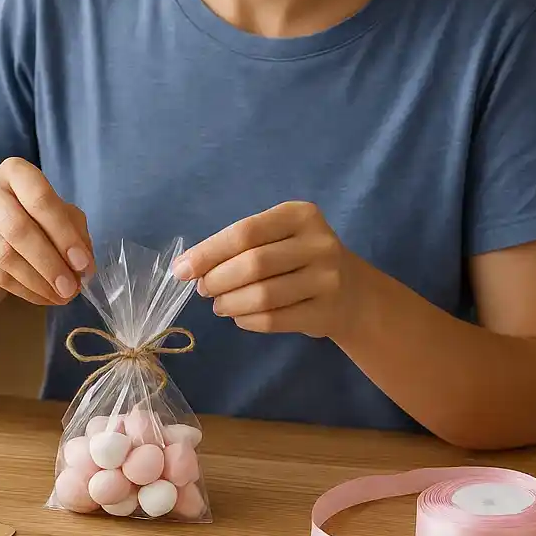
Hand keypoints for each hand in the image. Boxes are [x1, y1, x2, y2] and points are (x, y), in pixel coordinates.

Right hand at [0, 157, 93, 305]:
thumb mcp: (60, 213)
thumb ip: (75, 231)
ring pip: (4, 255)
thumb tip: (83, 265)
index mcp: (15, 171)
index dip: (65, 234)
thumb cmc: (34, 215)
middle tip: (72, 288)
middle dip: (50, 263)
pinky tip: (43, 297)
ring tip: (61, 296)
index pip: (40, 199)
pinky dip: (24, 289)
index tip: (83, 264)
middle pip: (18, 229)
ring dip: (37, 281)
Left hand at [173, 201, 356, 338]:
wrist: (354, 293)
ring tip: (220, 305)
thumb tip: (186, 267)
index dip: (208, 252)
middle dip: (217, 280)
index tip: (182, 270)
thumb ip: (238, 246)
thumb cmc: (300, 259)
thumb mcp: (278, 238)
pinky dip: (248, 321)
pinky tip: (240, 316)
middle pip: (253, 264)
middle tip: (204, 290)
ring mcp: (327, 279)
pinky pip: (275, 320)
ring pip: (263, 296)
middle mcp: (319, 243)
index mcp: (300, 215)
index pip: (245, 232)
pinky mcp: (326, 312)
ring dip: (230, 304)